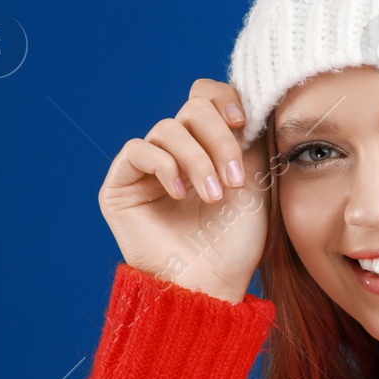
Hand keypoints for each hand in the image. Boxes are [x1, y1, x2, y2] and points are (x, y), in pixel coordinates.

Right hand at [98, 79, 271, 302]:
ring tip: (214, 196)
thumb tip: (253, 95)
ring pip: (168, 128)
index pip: (206, 97)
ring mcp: (147, 167)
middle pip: (192, 108)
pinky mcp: (121, 185)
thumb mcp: (256, 178)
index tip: (244, 122)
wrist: (213, 282)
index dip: (223, 98)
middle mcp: (177, 151)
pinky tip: (180, 194)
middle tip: (235, 179)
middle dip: (219, 139)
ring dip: (198, 161)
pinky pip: (138, 150)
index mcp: (209, 145)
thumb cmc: (238, 240)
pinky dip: (165, 165)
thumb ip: (251, 135)